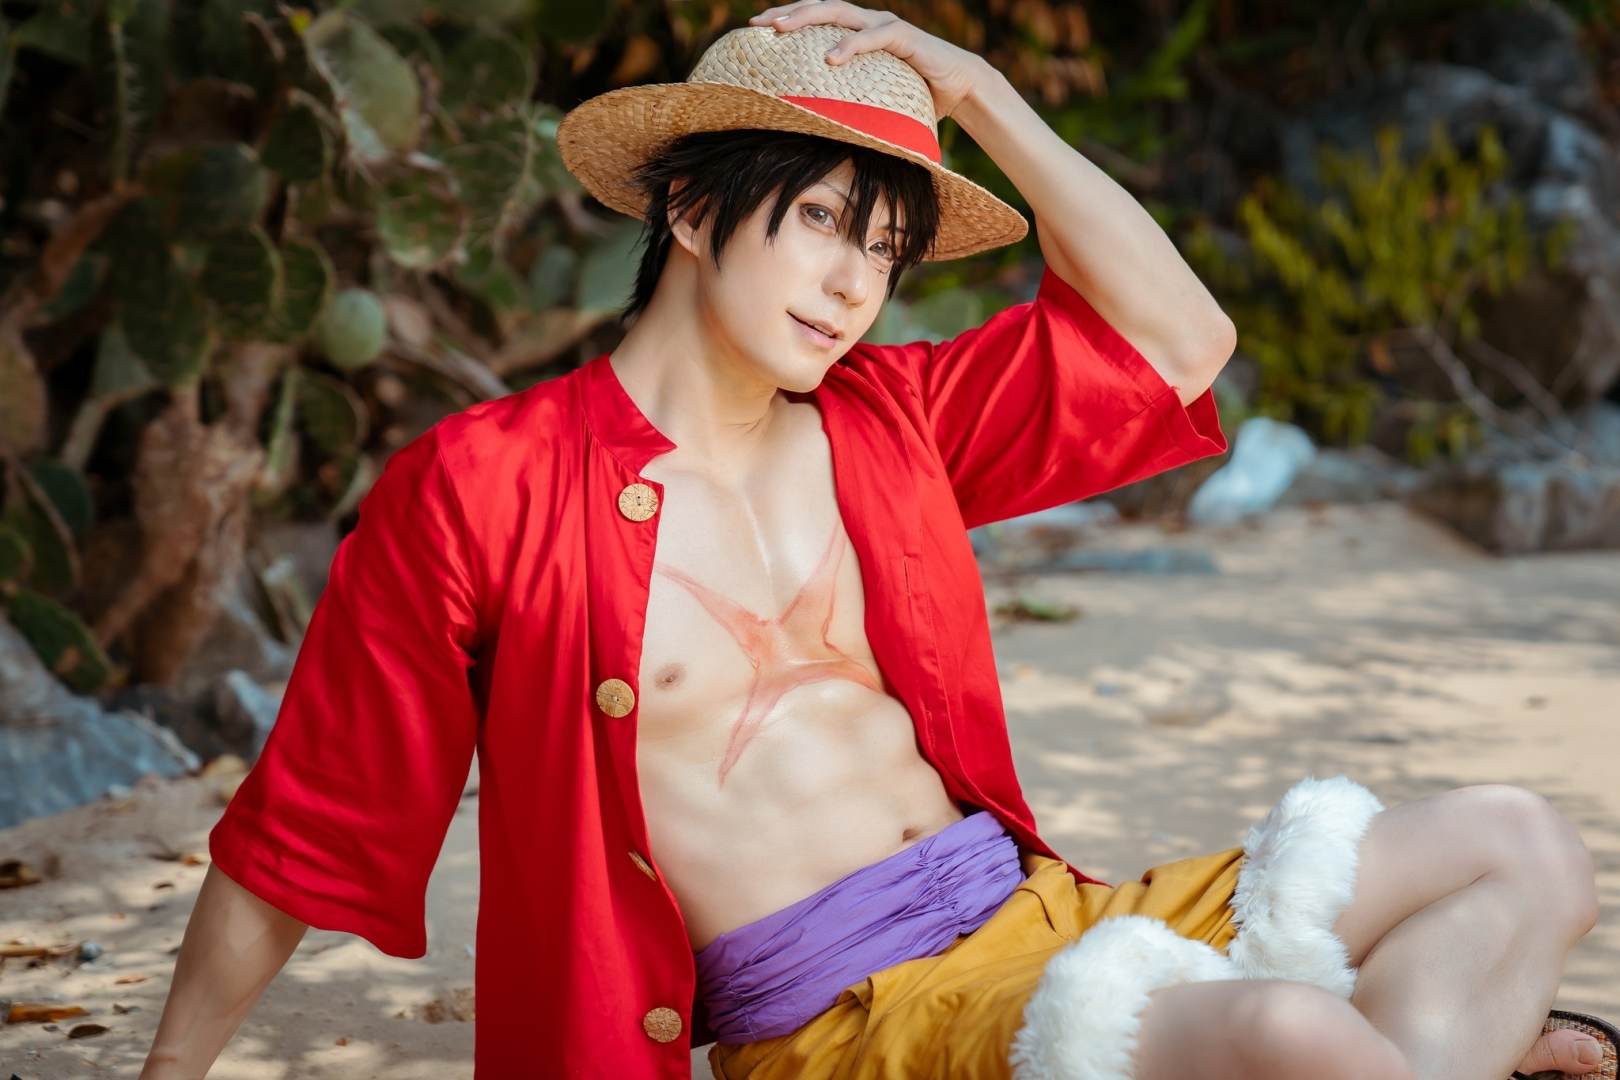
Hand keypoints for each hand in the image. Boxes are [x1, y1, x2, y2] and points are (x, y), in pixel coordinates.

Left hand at [747, 1, 990, 120]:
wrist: (960, 86)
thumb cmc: (913, 93)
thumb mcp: (871, 96)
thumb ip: (846, 101)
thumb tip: (815, 131)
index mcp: (856, 31)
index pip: (815, 17)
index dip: (786, 18)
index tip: (755, 29)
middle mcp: (867, 22)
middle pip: (820, 7)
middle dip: (787, 13)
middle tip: (758, 25)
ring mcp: (885, 26)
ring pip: (840, 13)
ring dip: (808, 19)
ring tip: (782, 30)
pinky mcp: (905, 38)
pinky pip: (874, 37)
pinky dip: (851, 45)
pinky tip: (831, 58)